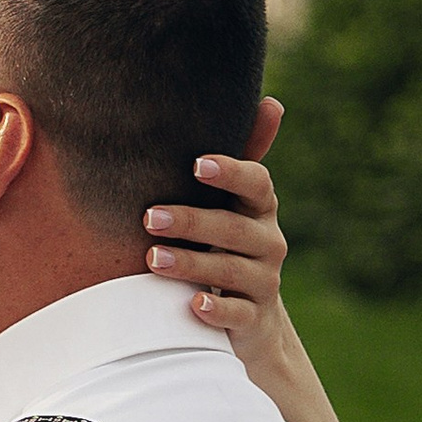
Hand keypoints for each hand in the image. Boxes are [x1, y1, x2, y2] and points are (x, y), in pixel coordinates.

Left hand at [144, 98, 289, 364]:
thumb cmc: (226, 244)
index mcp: (260, 208)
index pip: (257, 183)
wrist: (253, 317)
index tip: (198, 165)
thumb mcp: (232, 203)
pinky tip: (194, 305)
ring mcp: (263, 282)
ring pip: (231, 270)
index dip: (232, 172)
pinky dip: (218, 310)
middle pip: (234, 228)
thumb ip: (240, 158)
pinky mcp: (253, 320)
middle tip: (149, 217)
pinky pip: (238, 314)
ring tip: (153, 260)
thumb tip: (272, 101)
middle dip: (192, 221)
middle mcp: (268, 242)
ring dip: (192, 263)